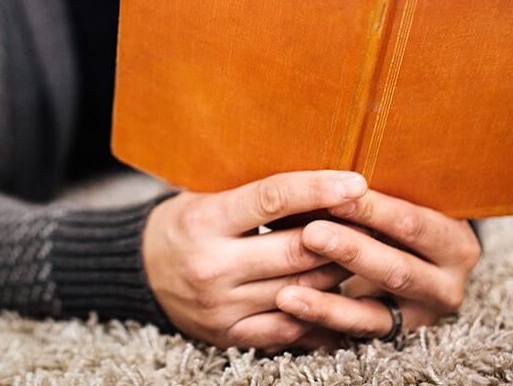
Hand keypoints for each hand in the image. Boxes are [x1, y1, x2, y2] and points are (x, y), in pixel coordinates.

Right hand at [142, 170, 366, 349]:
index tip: (356, 182)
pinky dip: (319, 313)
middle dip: (342, 237)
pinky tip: (342, 296)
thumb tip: (321, 176)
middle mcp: (211, 266)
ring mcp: (220, 306)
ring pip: (301, 291)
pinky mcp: (229, 335)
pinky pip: (288, 328)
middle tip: (373, 221)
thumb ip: (256, 192)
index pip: (272, 199)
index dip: (319, 189)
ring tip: (364, 254)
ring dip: (339, 273)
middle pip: (296, 251)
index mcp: (204, 220)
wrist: (139, 271)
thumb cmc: (184, 222)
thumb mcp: (206, 195)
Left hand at [273, 190, 480, 342]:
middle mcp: (447, 284)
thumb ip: (370, 195)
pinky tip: (291, 310)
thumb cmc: (398, 211)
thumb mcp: (403, 198)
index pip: (412, 223)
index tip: (334, 195)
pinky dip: (321, 321)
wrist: (417, 253)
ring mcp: (422, 315)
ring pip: (374, 312)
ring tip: (287, 293)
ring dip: (327, 301)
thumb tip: (324, 178)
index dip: (373, 210)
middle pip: (397, 269)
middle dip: (351, 252)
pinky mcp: (394, 334)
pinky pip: (355, 332)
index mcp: (455, 241)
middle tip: (310, 235)